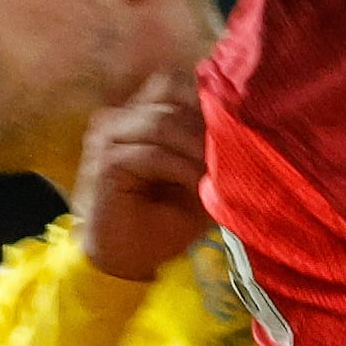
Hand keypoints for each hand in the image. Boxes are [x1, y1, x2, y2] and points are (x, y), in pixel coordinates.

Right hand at [73, 70, 210, 283]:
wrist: (124, 261)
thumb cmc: (160, 221)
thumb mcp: (194, 175)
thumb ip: (206, 143)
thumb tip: (239, 116)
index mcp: (136, 115)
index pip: (170, 83)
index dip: (202, 99)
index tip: (231, 126)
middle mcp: (117, 118)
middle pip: (169, 98)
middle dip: (204, 126)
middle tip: (229, 153)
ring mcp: (107, 137)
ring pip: (162, 123)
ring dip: (195, 149)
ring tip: (214, 173)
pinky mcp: (106, 162)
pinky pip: (152, 154)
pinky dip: (180, 169)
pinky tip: (196, 185)